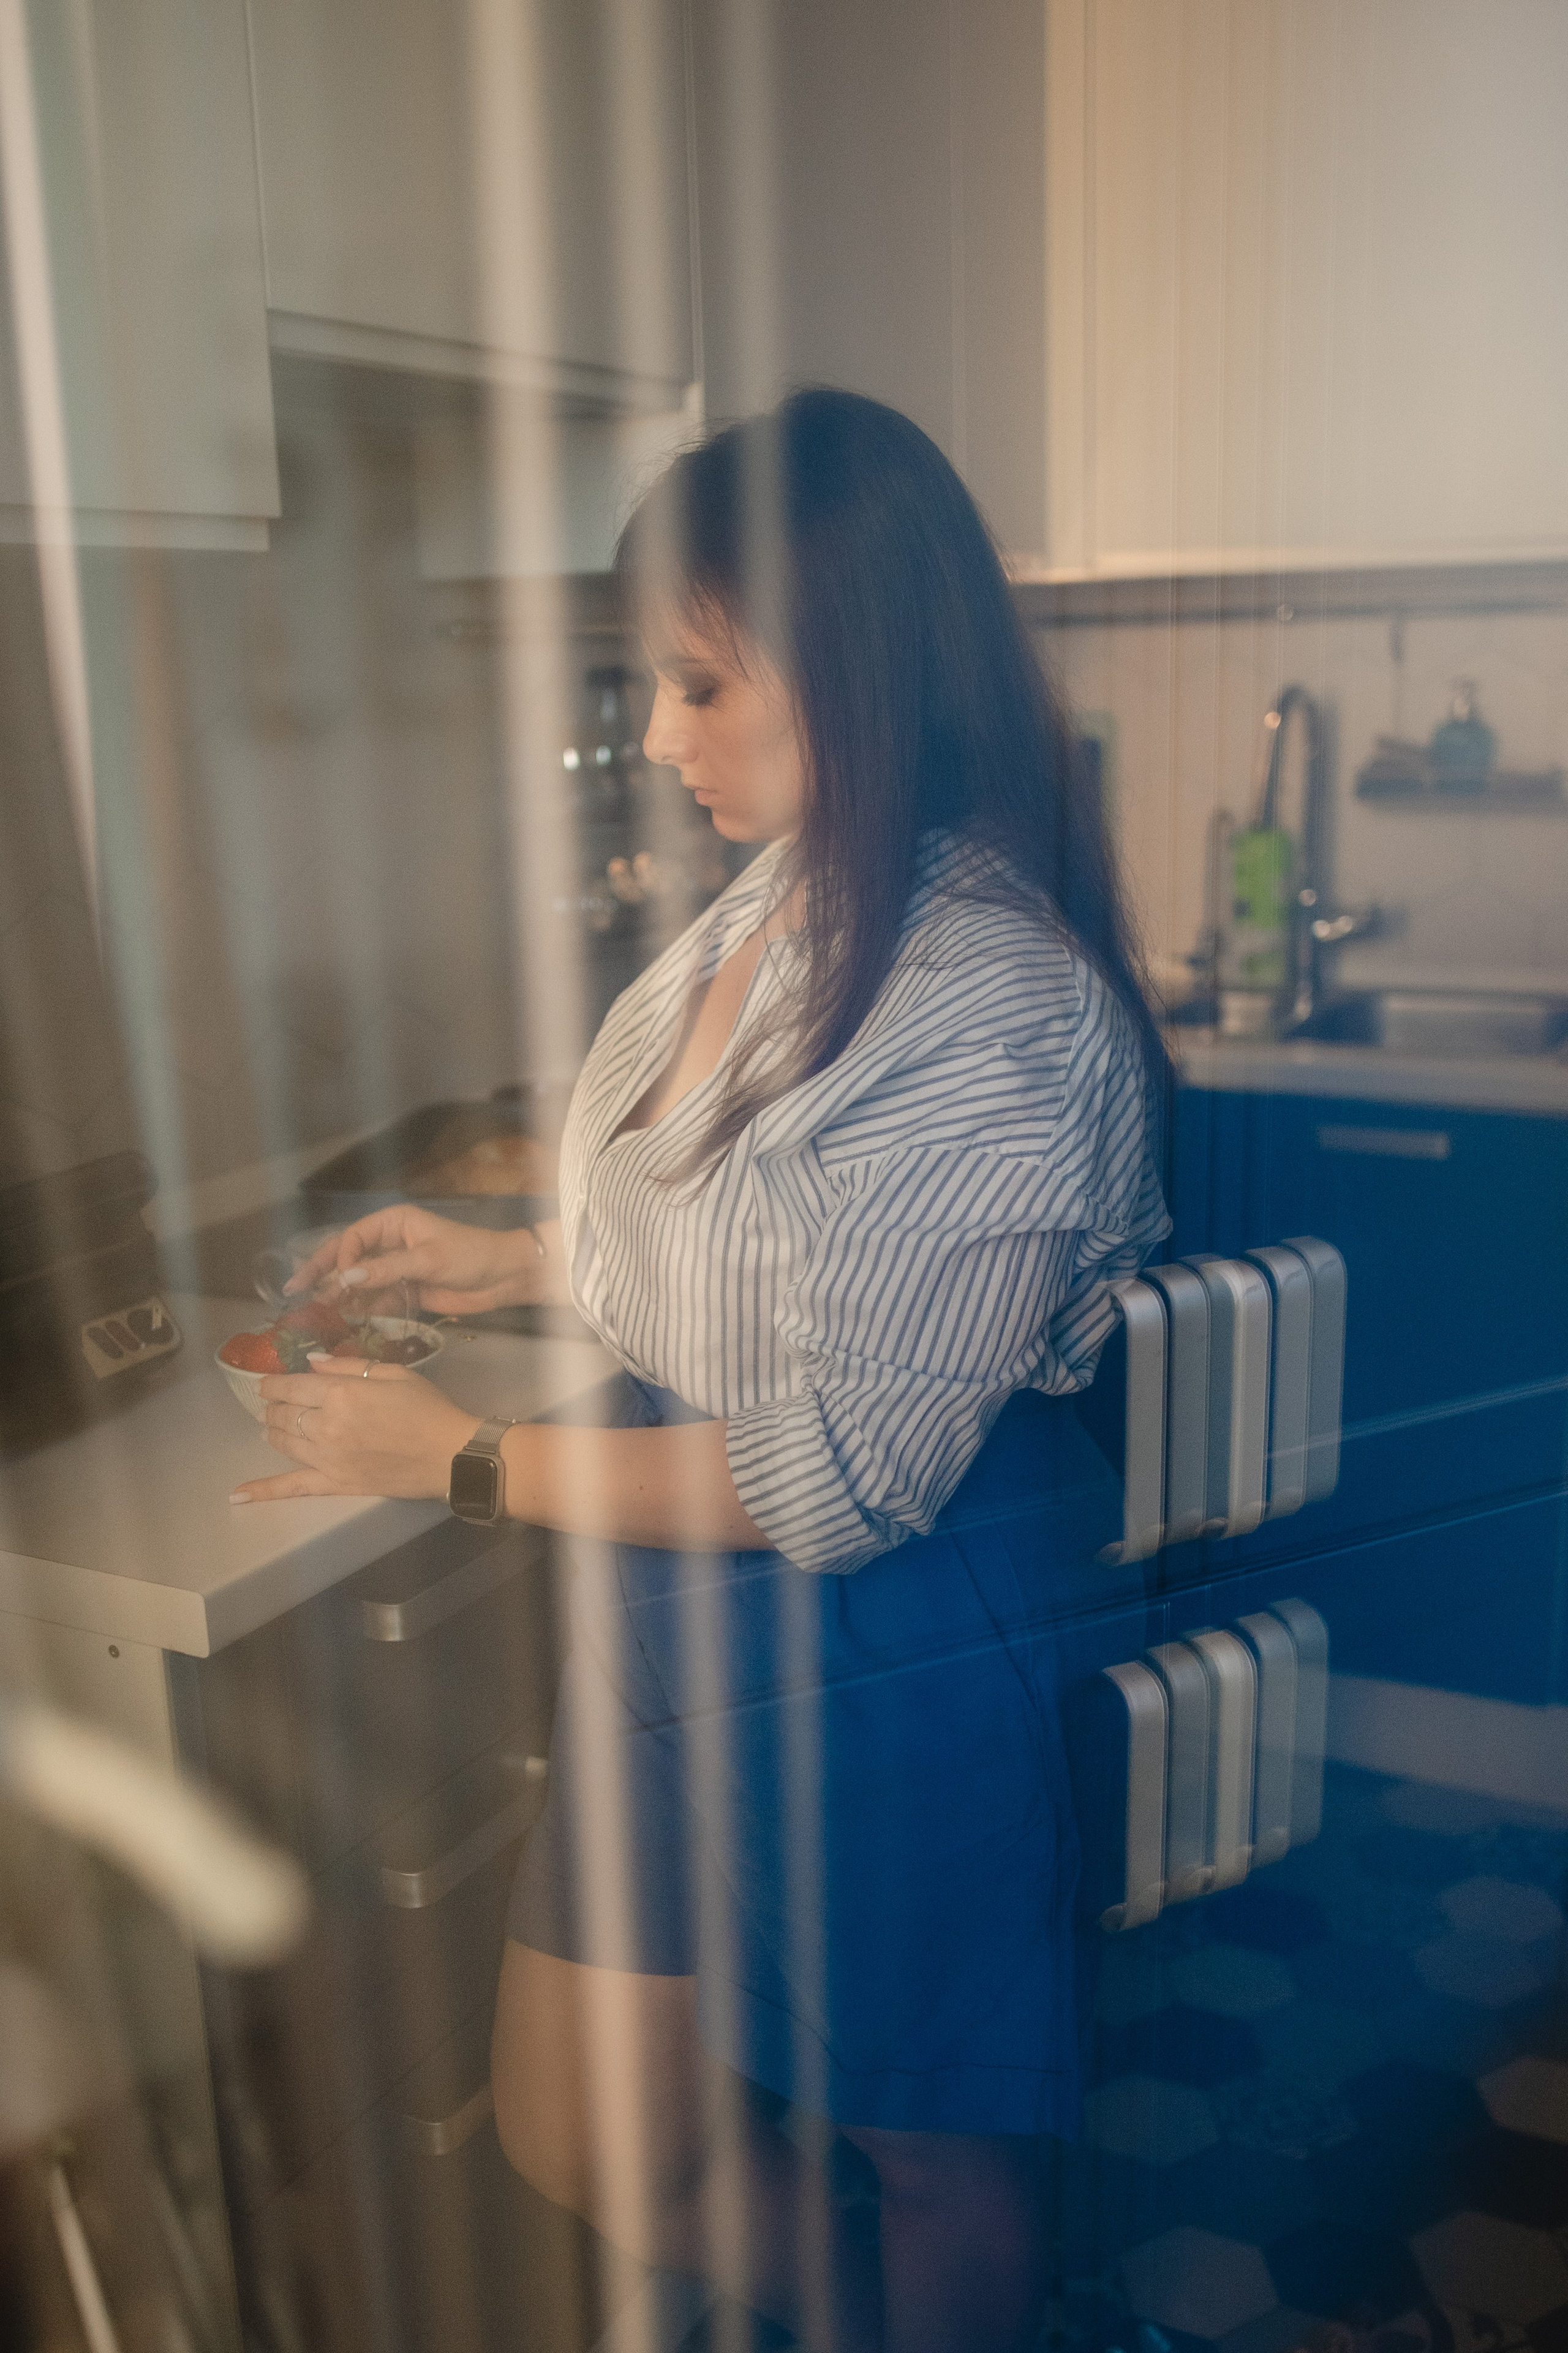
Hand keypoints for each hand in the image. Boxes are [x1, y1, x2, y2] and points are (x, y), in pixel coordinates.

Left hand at [230, 1356, 481, 1503]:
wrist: (449, 1454)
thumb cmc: (427, 1408)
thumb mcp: (393, 1372)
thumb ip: (349, 1365)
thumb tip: (311, 1362)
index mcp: (340, 1393)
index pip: (292, 1385)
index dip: (274, 1383)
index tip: (267, 1383)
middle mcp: (325, 1424)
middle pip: (283, 1413)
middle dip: (273, 1406)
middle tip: (271, 1404)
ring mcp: (327, 1457)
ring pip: (283, 1442)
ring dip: (270, 1432)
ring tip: (267, 1427)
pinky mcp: (334, 1483)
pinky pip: (292, 1487)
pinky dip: (263, 1491)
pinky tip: (236, 1496)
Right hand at [285, 1206, 567, 1314]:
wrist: (503, 1278)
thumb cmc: (470, 1256)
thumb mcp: (428, 1260)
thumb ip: (386, 1270)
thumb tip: (346, 1279)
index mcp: (394, 1222)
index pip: (354, 1237)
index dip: (340, 1258)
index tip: (336, 1281)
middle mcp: (390, 1243)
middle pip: (348, 1257)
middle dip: (323, 1273)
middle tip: (294, 1290)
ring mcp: (396, 1268)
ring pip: (359, 1282)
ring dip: (340, 1296)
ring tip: (316, 1313)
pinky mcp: (405, 1291)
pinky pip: (375, 1299)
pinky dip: (360, 1310)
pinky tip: (341, 1321)